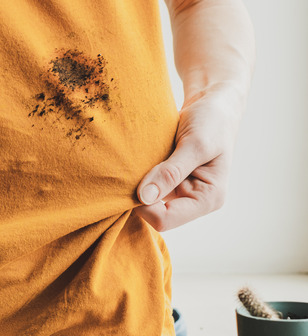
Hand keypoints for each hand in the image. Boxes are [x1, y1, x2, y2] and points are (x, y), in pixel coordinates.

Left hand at [134, 84, 244, 231]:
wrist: (212, 104)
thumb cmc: (212, 121)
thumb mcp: (195, 144)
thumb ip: (171, 172)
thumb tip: (144, 197)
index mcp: (207, 199)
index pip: (165, 220)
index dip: (145, 205)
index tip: (135, 180)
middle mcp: (193, 201)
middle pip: (153, 214)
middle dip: (140, 196)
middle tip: (134, 168)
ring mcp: (180, 192)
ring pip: (146, 202)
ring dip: (137, 186)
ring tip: (138, 163)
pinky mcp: (168, 182)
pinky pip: (146, 188)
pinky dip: (138, 177)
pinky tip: (138, 162)